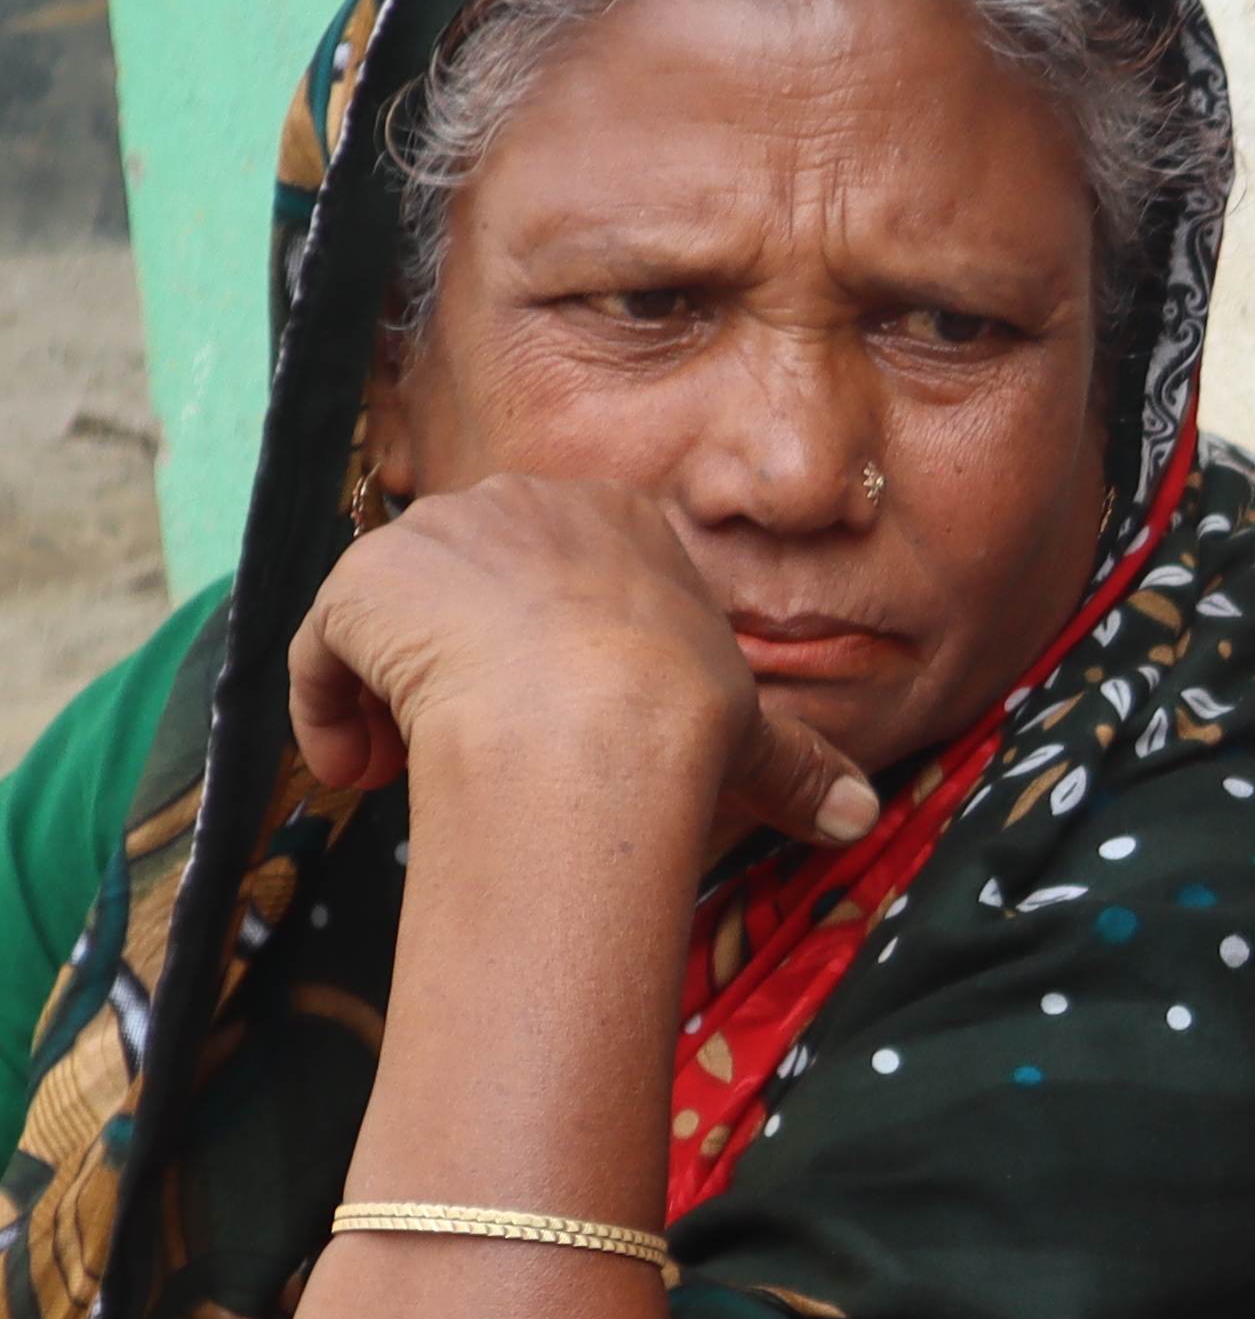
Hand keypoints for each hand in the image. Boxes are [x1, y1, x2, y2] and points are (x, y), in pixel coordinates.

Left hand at [290, 475, 884, 848]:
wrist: (592, 721)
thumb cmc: (682, 720)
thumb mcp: (753, 741)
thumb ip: (797, 768)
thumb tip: (862, 816)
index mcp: (618, 519)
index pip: (560, 570)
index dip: (549, 650)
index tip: (553, 722)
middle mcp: (523, 502)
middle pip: (470, 581)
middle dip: (462, 662)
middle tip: (482, 749)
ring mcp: (438, 533)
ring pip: (395, 615)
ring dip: (391, 694)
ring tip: (411, 769)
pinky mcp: (362, 578)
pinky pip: (327, 647)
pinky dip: (328, 710)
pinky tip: (360, 772)